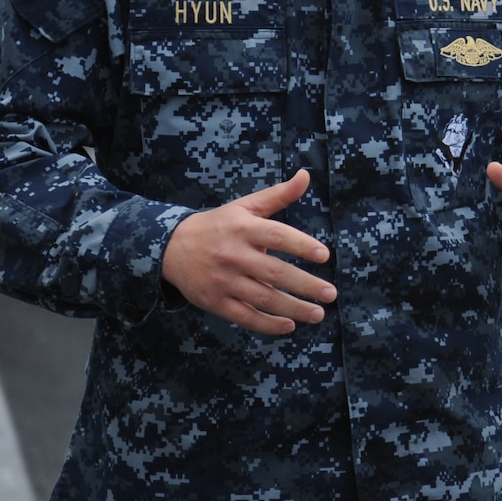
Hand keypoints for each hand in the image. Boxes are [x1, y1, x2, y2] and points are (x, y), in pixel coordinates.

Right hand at [161, 169, 333, 335]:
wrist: (171, 247)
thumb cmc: (219, 225)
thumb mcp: (245, 206)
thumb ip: (278, 195)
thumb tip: (306, 175)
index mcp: (244, 229)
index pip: (278, 236)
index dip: (302, 245)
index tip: (325, 255)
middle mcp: (234, 255)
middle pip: (274, 272)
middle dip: (305, 285)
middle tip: (330, 293)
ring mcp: (223, 281)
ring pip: (262, 298)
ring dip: (293, 308)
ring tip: (318, 314)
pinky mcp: (215, 301)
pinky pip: (244, 316)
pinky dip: (267, 324)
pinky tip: (289, 325)